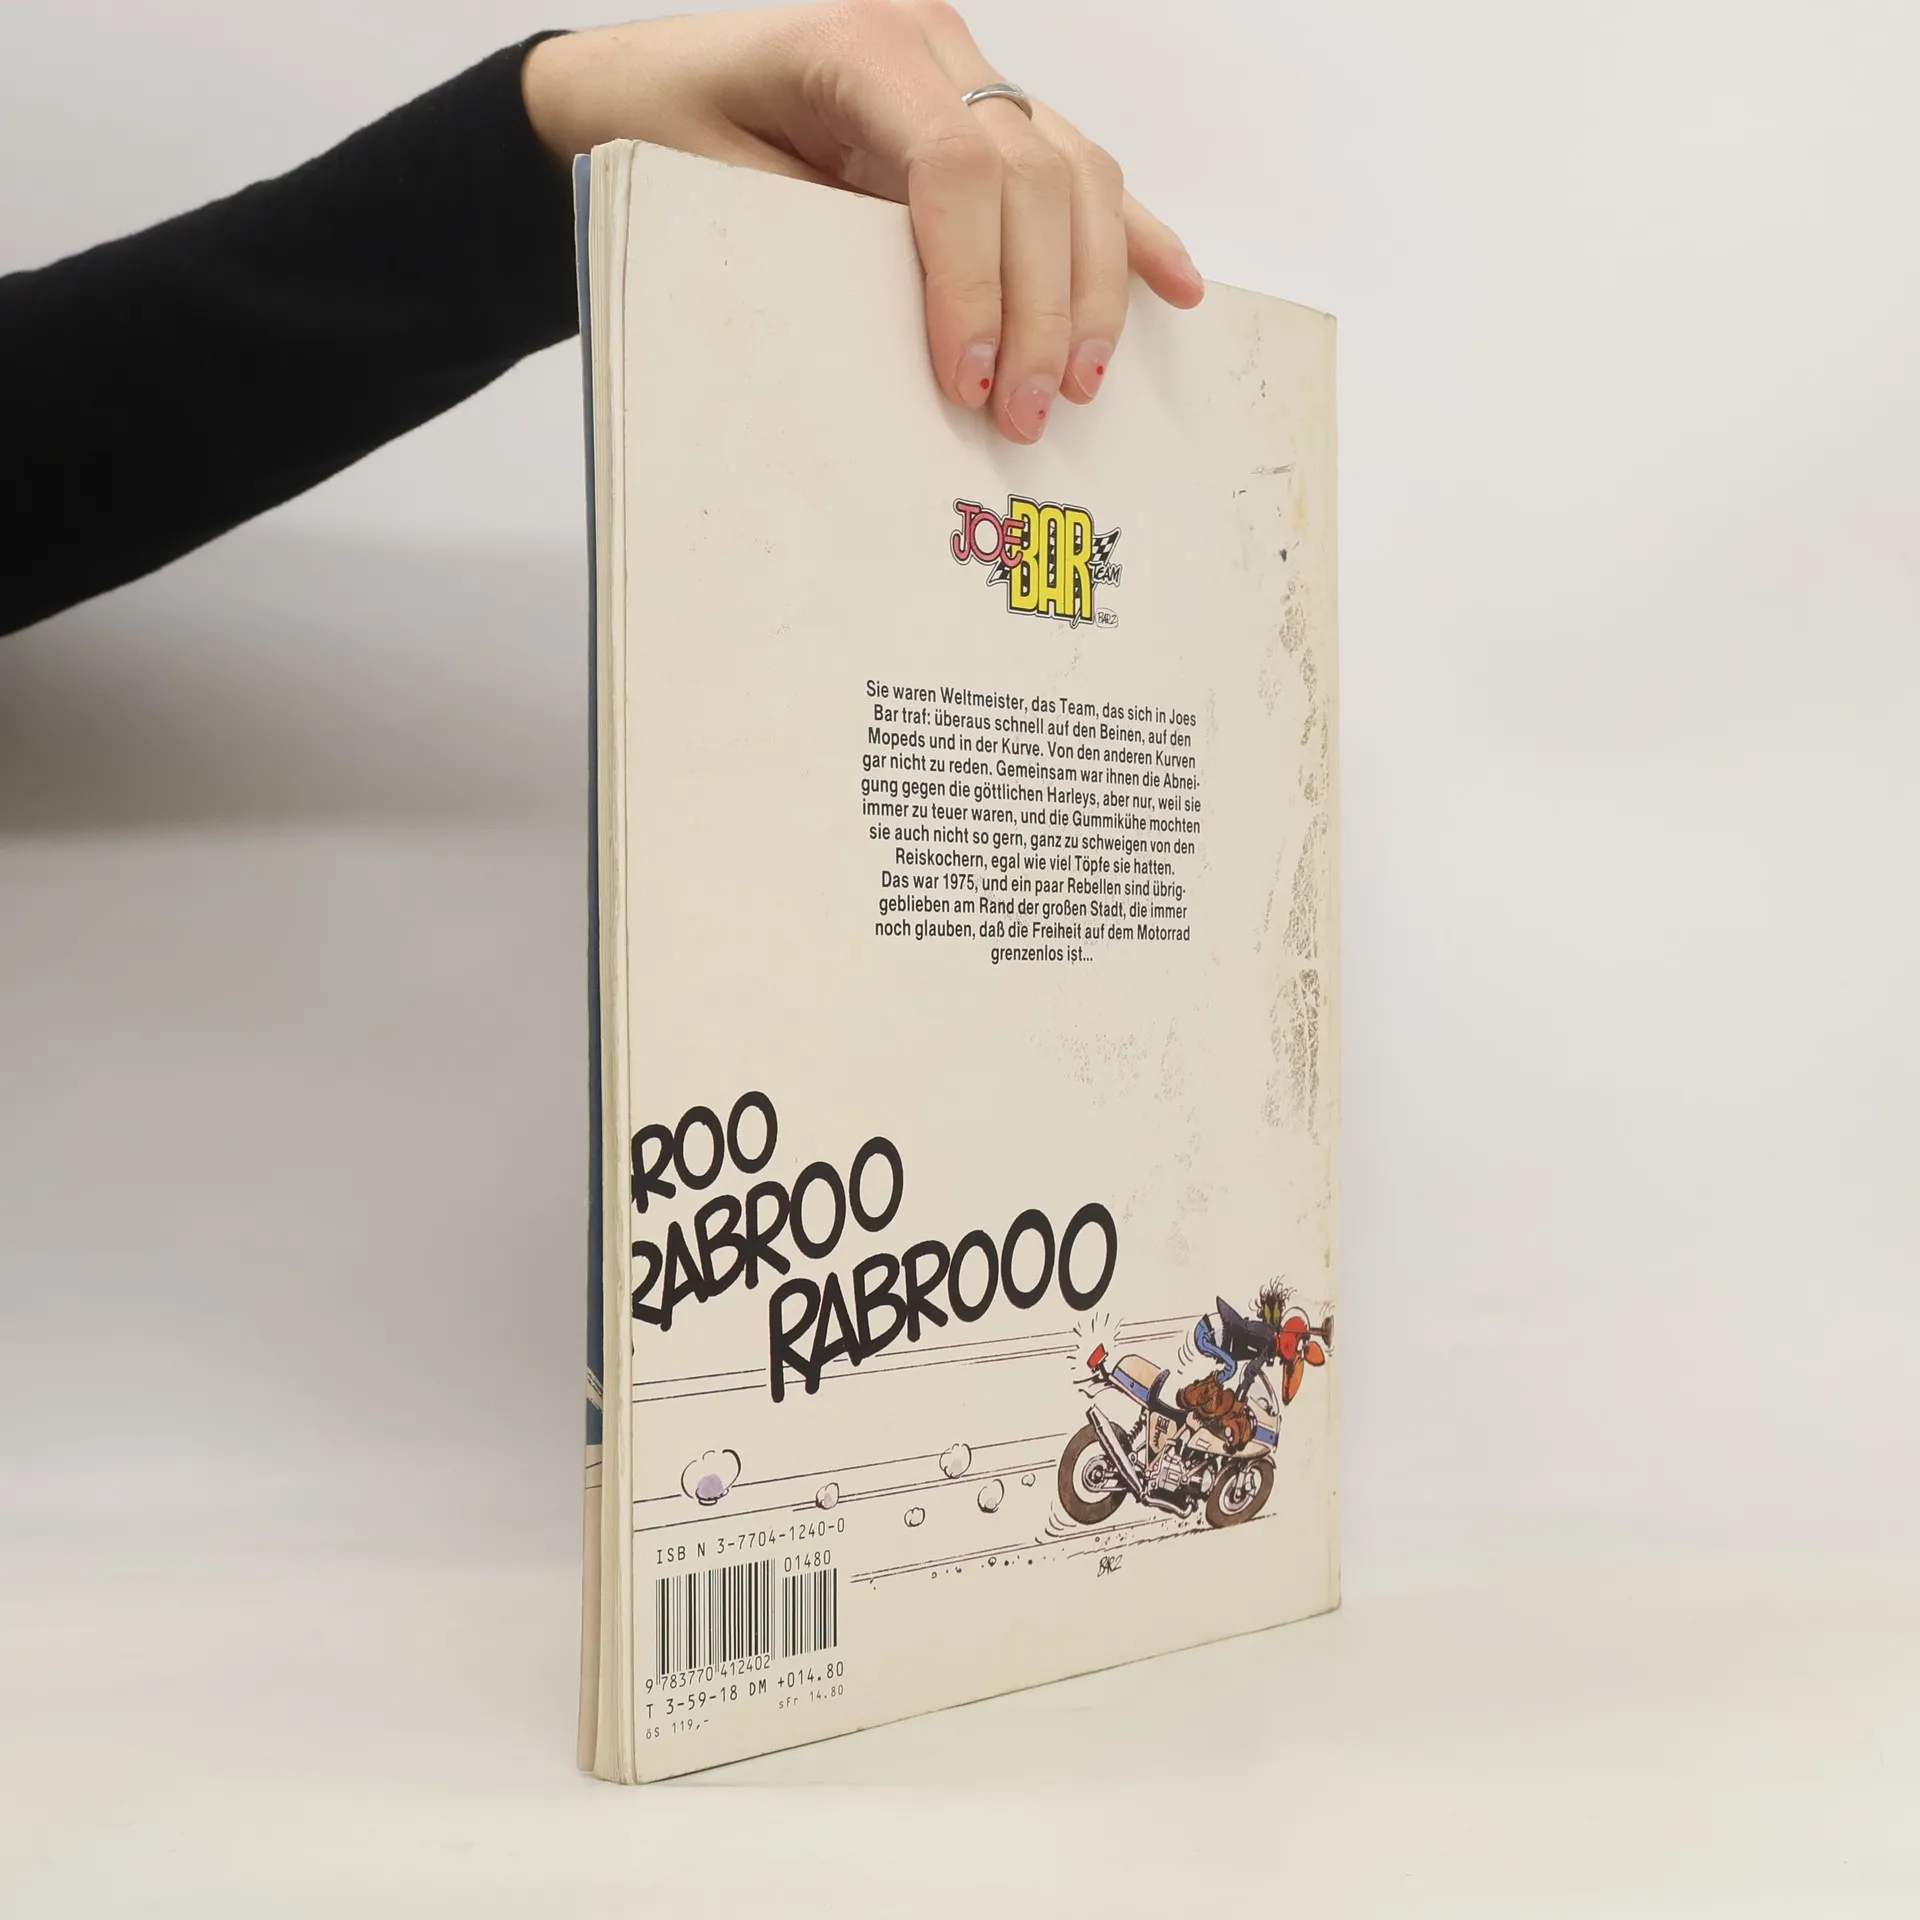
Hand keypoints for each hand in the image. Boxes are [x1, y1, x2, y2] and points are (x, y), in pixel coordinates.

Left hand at [522, 2, 1204, 442]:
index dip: (976, 286)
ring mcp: (969, 70)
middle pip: (1035, 175)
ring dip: (1092, 288)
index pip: (954, 168)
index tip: (970, 384)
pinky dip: (1129, 233)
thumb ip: (810, 250)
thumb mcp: (710, 197)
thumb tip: (905, 355)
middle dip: (1040, 308)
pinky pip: (1079, 168)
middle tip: (1027, 414)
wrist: (633, 92)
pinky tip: (1175, 286)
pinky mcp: (988, 111)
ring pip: (1077, 171)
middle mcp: (930, 43)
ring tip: (1078, 383)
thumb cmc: (659, 140)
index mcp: (857, 44)